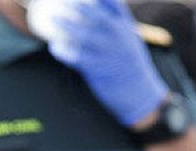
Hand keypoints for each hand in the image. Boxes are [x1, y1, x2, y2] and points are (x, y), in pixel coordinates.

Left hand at [27, 0, 169, 126]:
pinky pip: (77, 57)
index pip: (115, 5)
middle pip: (97, 15)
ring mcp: (109, 53)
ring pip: (84, 35)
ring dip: (67, 25)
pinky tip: (54, 47)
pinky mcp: (98, 69)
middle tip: (65, 0)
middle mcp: (119, 38)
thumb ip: (117, 30)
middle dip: (80, 5)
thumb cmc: (132, 67)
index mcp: (127, 28)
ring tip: (54, 18)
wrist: (141, 95)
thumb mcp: (131, 43)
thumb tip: (97, 19)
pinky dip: (64, 51)